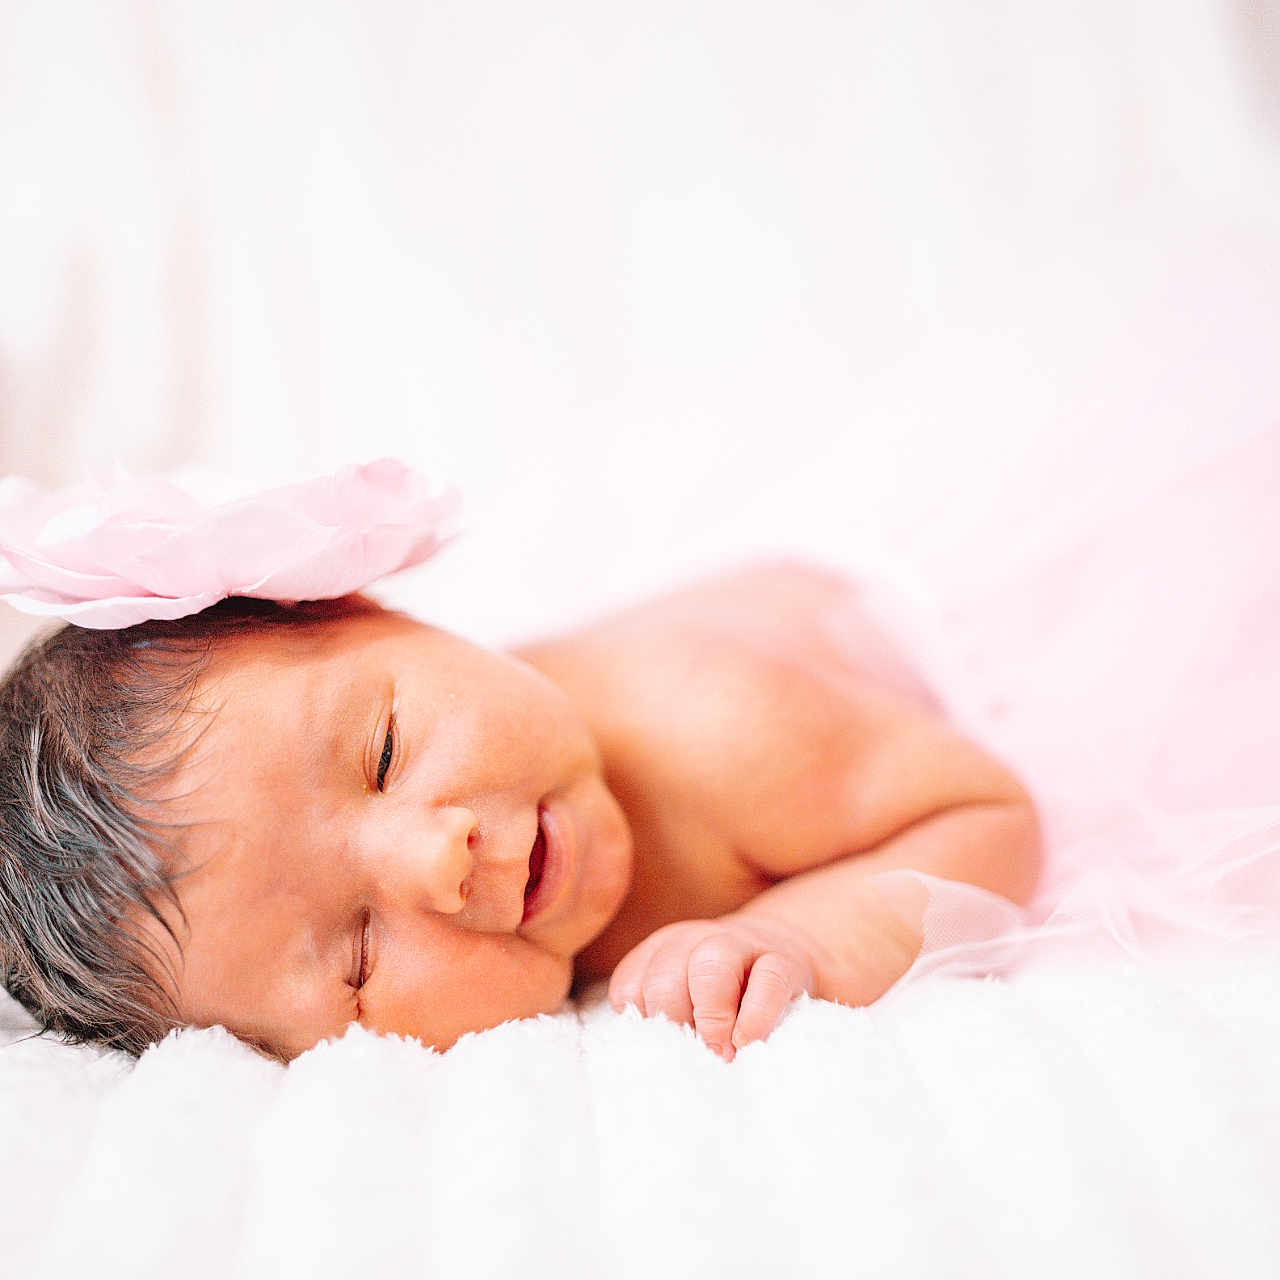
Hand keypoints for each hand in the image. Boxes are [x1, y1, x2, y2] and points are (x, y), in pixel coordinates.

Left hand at [607, 914, 818, 1060]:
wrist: (781, 947)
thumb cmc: (723, 991)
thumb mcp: (687, 997)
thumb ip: (666, 1019)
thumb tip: (655, 1065)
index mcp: (661, 952)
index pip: (630, 986)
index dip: (641, 1025)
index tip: (661, 1050)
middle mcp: (693, 941)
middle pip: (665, 975)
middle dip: (674, 1021)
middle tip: (692, 1057)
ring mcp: (739, 944)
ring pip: (712, 963)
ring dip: (710, 1014)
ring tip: (721, 1052)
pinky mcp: (783, 960)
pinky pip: (768, 978)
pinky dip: (756, 1013)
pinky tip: (748, 1040)